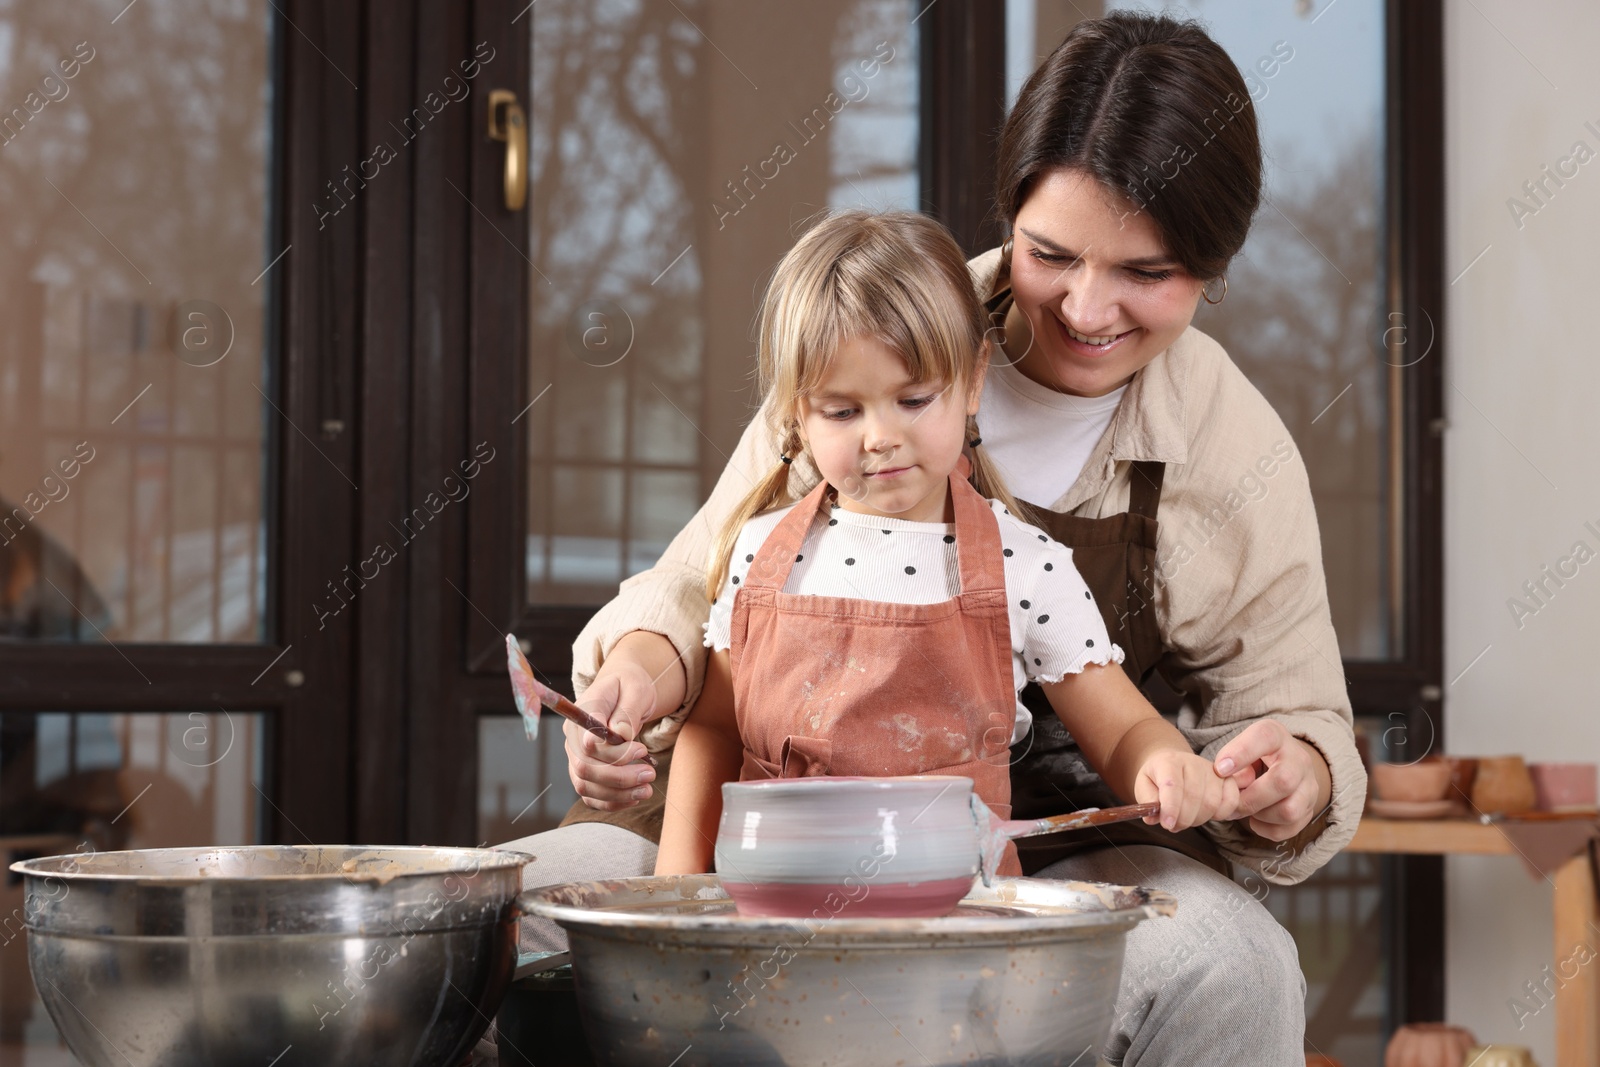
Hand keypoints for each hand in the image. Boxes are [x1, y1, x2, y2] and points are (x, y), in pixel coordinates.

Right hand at [565, 661, 657, 810]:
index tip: (642, 750)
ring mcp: (576, 757)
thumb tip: (621, 735)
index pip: (588, 743)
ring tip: (647, 789)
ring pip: (586, 786)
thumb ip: (628, 711)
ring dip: (618, 794)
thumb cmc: (631, 688)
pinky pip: (591, 796)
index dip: (615, 754)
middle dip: (619, 778)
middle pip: (585, 768)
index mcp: (583, 712)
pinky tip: (635, 796)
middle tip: (650, 774)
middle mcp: (573, 737)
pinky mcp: (585, 773)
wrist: (625, 693)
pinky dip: (612, 802)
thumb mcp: (636, 690)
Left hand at [1134, 749, 1240, 831]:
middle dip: (1183, 819)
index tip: (1167, 824)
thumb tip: (1152, 817)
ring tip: (1186, 819)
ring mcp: (1213, 770)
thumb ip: (1147, 801)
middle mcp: (1193, 762)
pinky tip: (1207, 814)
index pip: (1172, 785)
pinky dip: (1221, 814)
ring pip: (1212, 803)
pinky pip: (1231, 801)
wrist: (1173, 764)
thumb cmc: (1158, 778)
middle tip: (1173, 825)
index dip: (1171, 808)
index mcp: (1168, 762)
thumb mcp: (1143, 786)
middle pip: (1194, 797)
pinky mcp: (1227, 778)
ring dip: (1198, 819)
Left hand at [1214, 719, 1331, 841]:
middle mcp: (1299, 760)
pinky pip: (1291, 827)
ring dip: (1261, 815)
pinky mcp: (1310, 808)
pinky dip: (1268, 829)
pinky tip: (1256, 819)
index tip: (1220, 769)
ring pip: (1290, 810)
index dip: (1241, 754)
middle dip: (1251, 798)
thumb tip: (1222, 775)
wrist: (1285, 762)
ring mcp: (1309, 786)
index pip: (1265, 737)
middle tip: (1232, 803)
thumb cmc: (1256, 753)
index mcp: (1277, 737)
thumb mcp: (1241, 743)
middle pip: (1283, 782)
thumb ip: (1230, 756)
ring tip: (1245, 810)